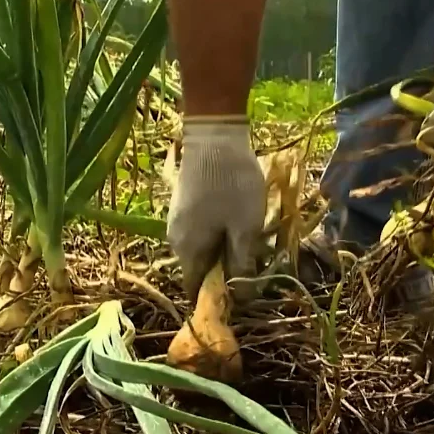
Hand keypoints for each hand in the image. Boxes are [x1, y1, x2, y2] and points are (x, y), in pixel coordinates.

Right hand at [167, 118, 266, 301]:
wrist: (213, 135)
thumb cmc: (232, 185)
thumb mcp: (245, 228)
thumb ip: (242, 266)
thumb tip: (241, 298)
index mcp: (187, 252)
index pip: (196, 290)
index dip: (219, 298)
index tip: (244, 292)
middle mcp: (176, 240)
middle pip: (201, 269)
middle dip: (227, 271)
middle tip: (257, 260)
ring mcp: (178, 221)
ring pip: (204, 248)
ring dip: (227, 249)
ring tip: (252, 236)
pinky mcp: (185, 205)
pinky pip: (203, 230)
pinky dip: (221, 232)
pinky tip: (240, 218)